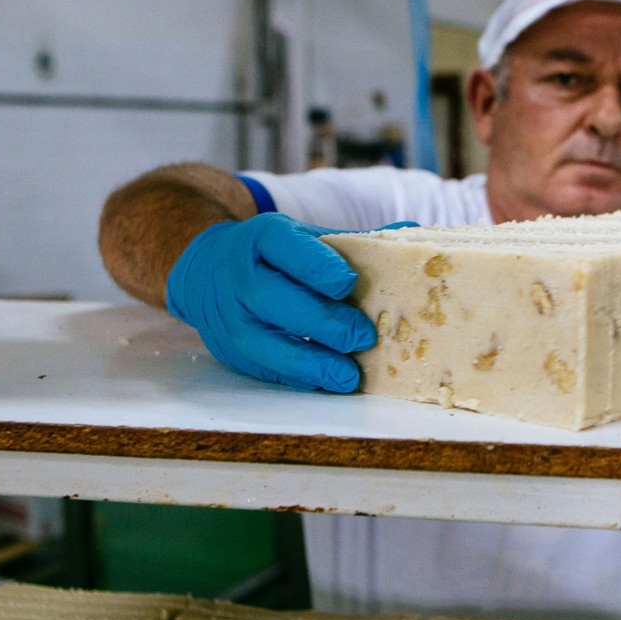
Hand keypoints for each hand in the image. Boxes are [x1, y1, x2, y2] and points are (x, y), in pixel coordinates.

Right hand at [166, 213, 409, 391]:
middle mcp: (240, 276)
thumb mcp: (304, 239)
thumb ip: (354, 243)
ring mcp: (230, 318)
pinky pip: (264, 369)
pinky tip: (327, 385)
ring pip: (264, 343)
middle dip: (322, 322)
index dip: (317, 267)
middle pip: (274, 299)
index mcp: (263, 238)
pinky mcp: (231, 352)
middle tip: (364, 337)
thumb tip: (412, 235)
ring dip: (310, 363)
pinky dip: (298, 379)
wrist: (208, 271)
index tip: (348, 283)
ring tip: (348, 376)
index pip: (286, 248)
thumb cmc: (274, 257)